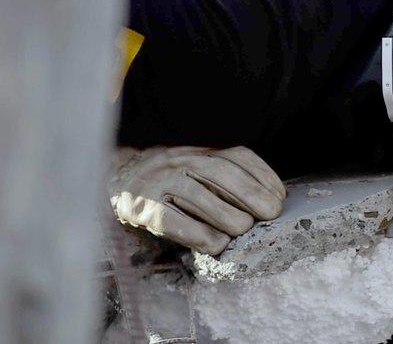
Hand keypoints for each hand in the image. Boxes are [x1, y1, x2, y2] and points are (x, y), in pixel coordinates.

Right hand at [108, 146, 285, 254]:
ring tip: (244, 230)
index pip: (237, 155)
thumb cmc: (166, 179)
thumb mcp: (196, 167)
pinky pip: (171, 220)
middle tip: (270, 214)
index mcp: (198, 148)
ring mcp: (158, 181)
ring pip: (198, 196)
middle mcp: (179, 159)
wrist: (112, 179)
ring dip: (228, 216)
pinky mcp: (141, 206)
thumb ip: (225, 177)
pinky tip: (215, 244)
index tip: (280, 197)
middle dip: (252, 194)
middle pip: (221, 173)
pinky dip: (197, 234)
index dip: (263, 176)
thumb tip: (268, 200)